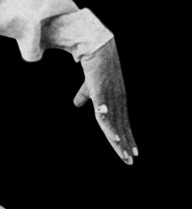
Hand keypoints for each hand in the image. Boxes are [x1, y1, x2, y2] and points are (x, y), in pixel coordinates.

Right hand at [73, 38, 137, 164]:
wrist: (94, 46)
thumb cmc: (93, 64)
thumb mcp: (89, 85)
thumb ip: (85, 96)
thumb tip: (76, 105)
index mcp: (115, 100)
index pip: (122, 123)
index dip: (126, 138)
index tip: (131, 153)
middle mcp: (117, 100)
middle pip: (120, 127)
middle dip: (125, 145)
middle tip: (129, 162)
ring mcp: (111, 97)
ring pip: (114, 124)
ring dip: (118, 140)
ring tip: (123, 155)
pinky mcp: (102, 92)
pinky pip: (105, 113)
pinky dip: (109, 126)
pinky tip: (113, 136)